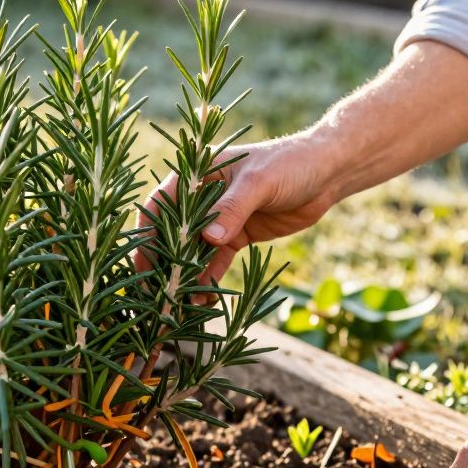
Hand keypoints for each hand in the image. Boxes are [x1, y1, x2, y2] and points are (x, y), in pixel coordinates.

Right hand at [135, 131, 341, 281]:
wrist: (325, 173)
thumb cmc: (289, 164)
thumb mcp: (260, 183)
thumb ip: (233, 209)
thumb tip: (208, 240)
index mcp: (197, 175)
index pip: (161, 205)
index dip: (147, 233)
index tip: (141, 260)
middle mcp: (202, 198)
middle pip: (172, 234)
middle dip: (163, 263)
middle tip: (155, 292)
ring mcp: (219, 219)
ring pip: (192, 252)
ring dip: (185, 276)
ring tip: (178, 304)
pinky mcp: (236, 237)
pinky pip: (215, 262)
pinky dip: (208, 280)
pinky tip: (203, 301)